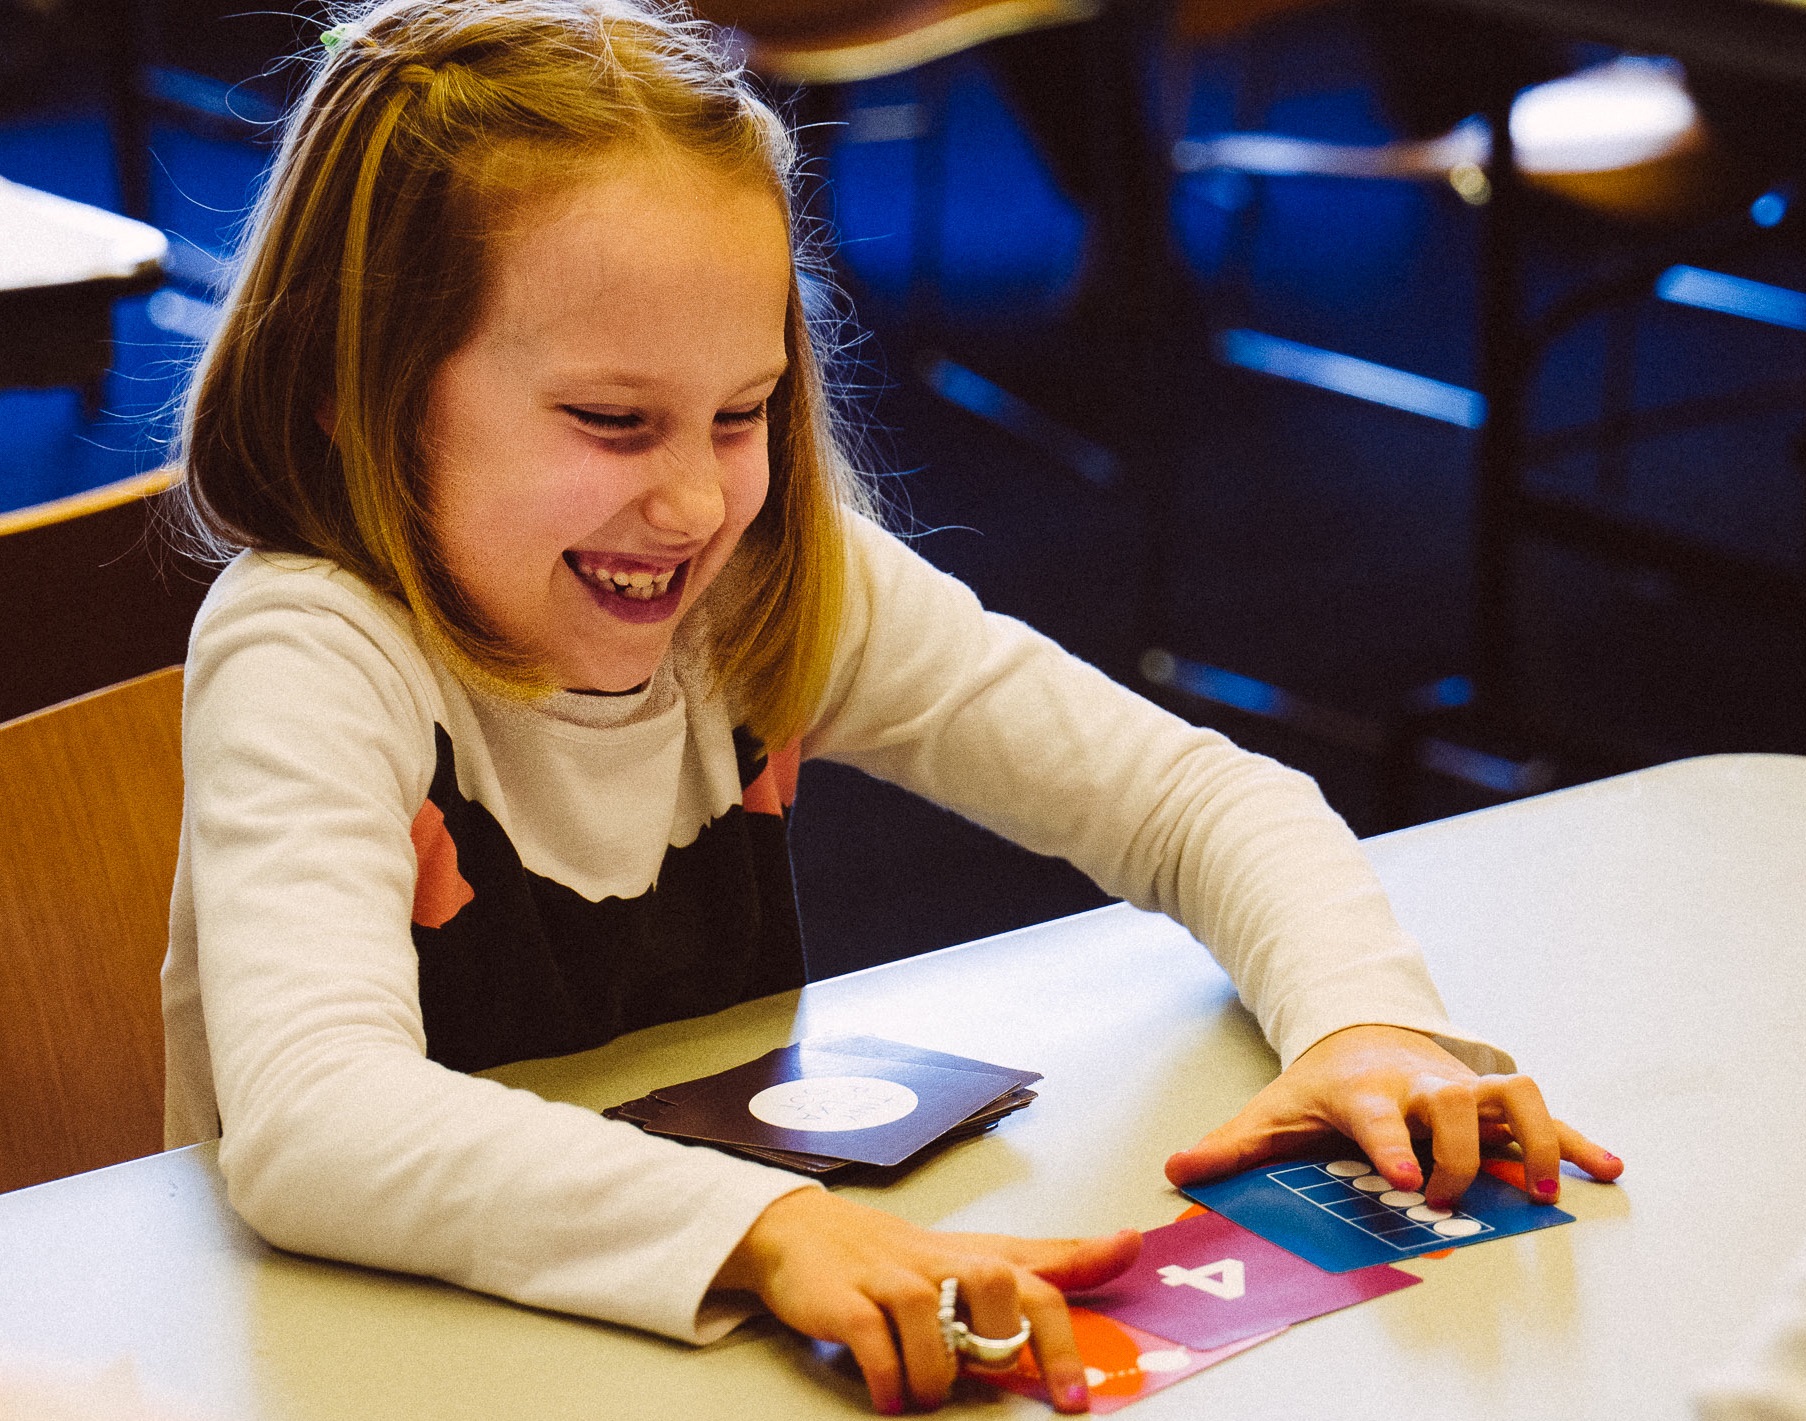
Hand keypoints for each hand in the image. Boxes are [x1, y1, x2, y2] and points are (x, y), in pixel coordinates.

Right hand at [713, 1189, 1140, 1413]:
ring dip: (937, 1375)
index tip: (1086, 1375)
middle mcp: (940, 1263)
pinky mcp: (845, 1300)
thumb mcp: (979, 1255)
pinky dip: (888, 1378)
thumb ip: (1052, 1260)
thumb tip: (1127, 1245)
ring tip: (927, 1393)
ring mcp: (890, 1279)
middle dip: (1007, 1343)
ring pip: (932, 1324)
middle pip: (996, 1285)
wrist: (804, 1233)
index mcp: (977, 1258)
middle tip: (1003, 1378)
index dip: (1071, 1317)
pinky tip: (891, 1395)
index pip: (1040, 1276)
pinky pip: (875, 1342)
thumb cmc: (902, 1257)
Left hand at [1163, 1024, 1623, 1207]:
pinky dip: (1574, 1139)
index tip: (1403, 1179)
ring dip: (1531, 1138)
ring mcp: (1462, 1089)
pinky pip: (1542, 1115)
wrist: (1360, 1030)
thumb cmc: (1320, 1082)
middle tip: (1451, 1195)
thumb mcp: (1273, 1110)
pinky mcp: (1492, 1100)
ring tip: (1541, 1187)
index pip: (1378, 1116)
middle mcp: (1421, 1085)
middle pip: (1452, 1104)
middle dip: (1459, 1152)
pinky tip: (1606, 1168)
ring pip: (1510, 1095)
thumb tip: (1176, 1168)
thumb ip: (1231, 1144)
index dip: (1392, 1145)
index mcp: (1365, 1092)